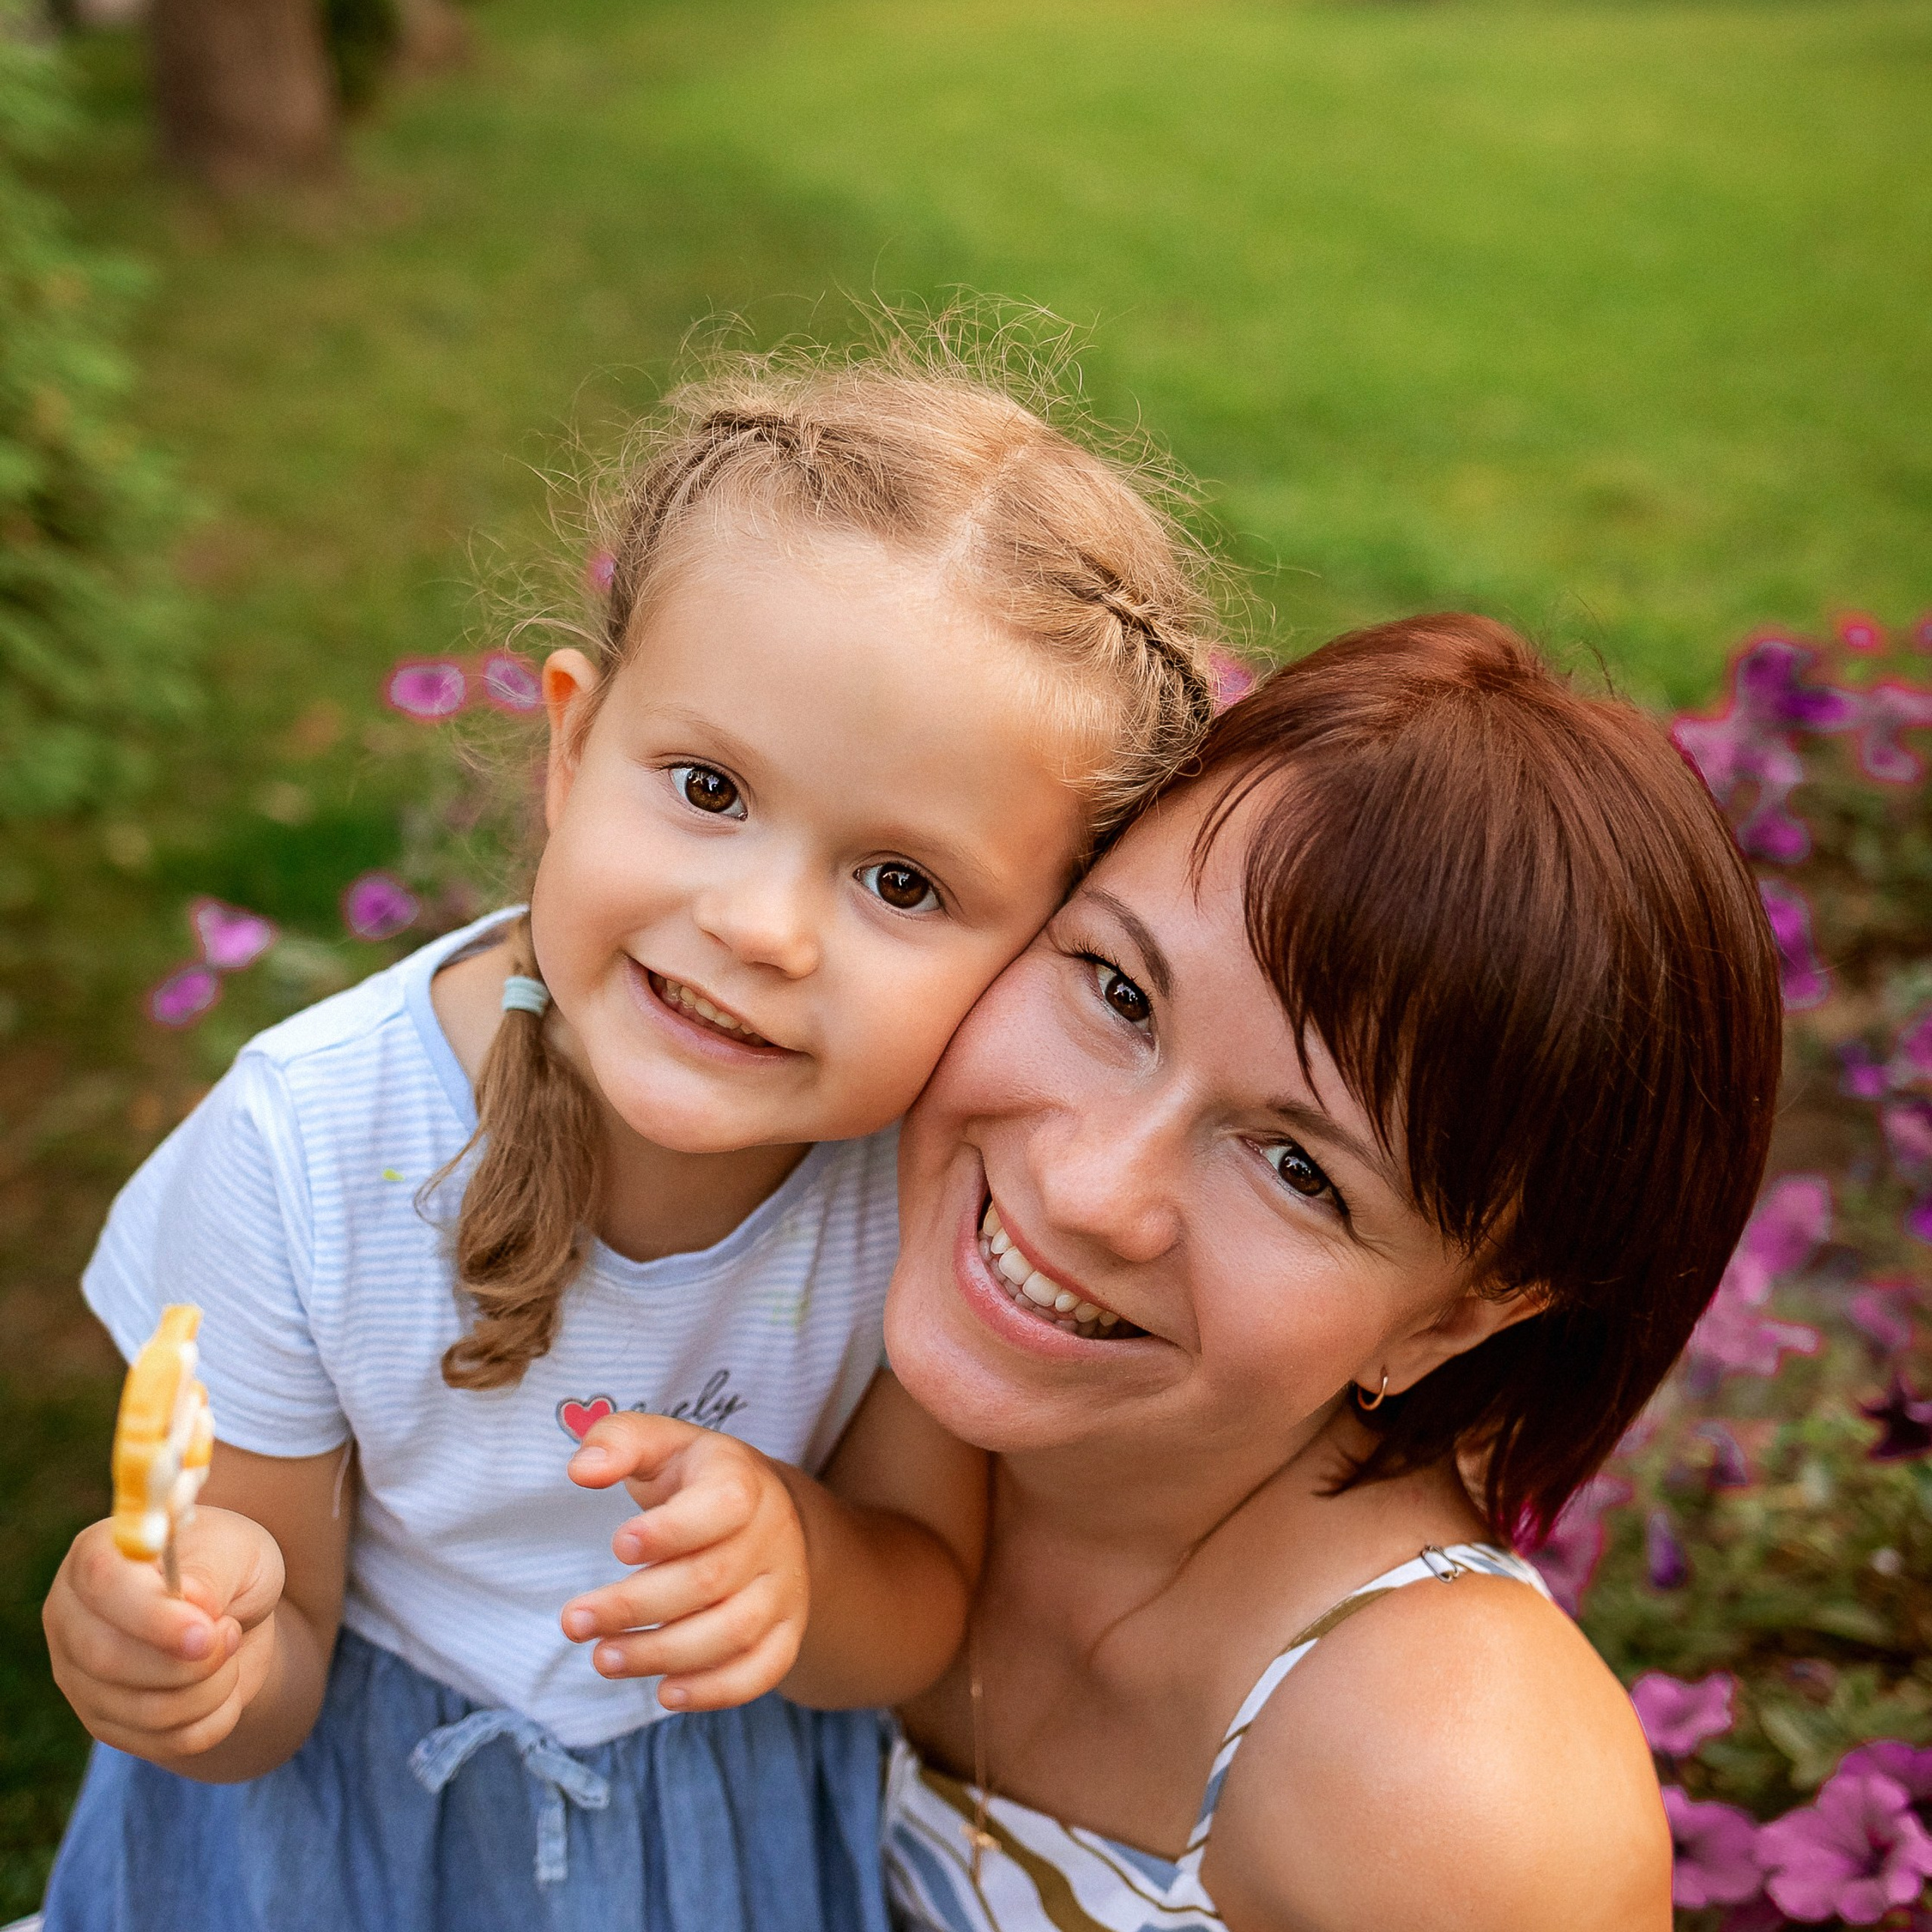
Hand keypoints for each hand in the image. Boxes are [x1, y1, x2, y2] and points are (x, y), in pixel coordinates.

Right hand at [43, 1505, 285, 1762]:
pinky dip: (215, 1717)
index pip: (103, 1585)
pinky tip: (224, 1684)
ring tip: (232, 1647)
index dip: (154, 1616)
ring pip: (142, 1710)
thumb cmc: (232, 1567)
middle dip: (189, 1659)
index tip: (207, 1631)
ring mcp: (79, 1677)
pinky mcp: (104, 1722)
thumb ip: (210, 1574)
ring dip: (212, 1686)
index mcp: (97, 1553)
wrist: (237, 1612)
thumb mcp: (237, 1552)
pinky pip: (165, 1742)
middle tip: (232, 1633)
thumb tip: (191, 1604)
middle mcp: (71, 1617)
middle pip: (108, 1659)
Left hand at [561, 1413, 808, 1711]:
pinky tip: (665, 1692)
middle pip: (711, 1579)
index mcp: (744, 1480)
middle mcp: (774, 1534)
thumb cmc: (693, 1479)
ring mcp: (785, 1587)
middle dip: (634, 1606)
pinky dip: (715, 1689)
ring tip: (603, 1658)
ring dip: (662, 1654)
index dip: (671, 1530)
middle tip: (574, 1622)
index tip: (618, 1545)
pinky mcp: (787, 1630)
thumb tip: (582, 1470)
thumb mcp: (660, 1443)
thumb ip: (618, 1442)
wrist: (760, 1511)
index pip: (724, 1505)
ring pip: (733, 1632)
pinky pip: (763, 1670)